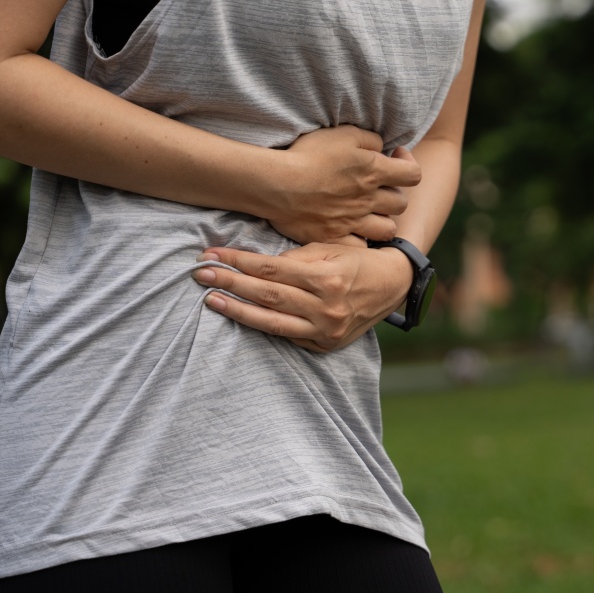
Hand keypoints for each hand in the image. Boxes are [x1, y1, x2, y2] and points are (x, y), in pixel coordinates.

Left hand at [192, 243, 412, 351]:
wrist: (393, 285)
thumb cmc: (356, 260)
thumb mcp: (329, 248)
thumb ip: (293, 258)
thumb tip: (257, 265)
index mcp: (326, 278)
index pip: (270, 270)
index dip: (237, 262)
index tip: (211, 255)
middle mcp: (325, 307)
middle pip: (266, 295)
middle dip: (229, 284)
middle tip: (200, 275)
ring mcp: (325, 330)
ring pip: (271, 322)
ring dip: (237, 310)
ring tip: (210, 300)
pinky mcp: (325, 345)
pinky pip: (287, 336)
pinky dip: (262, 326)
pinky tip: (241, 316)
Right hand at [267, 126, 420, 245]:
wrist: (276, 184)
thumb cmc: (307, 154)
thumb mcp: (342, 134)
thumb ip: (369, 139)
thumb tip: (382, 148)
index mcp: (374, 171)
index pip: (414, 175)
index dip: (409, 165)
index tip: (395, 159)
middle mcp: (368, 199)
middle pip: (401, 204)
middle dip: (394, 194)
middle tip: (377, 188)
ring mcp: (353, 222)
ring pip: (387, 229)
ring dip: (382, 221)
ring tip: (368, 213)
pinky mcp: (334, 237)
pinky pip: (360, 246)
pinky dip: (359, 239)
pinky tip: (349, 230)